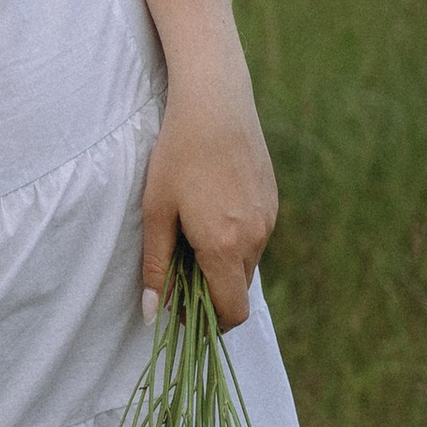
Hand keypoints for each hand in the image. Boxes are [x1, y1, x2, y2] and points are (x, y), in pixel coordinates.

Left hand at [141, 68, 276, 328]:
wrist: (216, 102)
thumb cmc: (177, 155)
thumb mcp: (157, 211)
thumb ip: (157, 266)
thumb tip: (152, 315)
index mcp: (225, 247)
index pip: (232, 312)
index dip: (209, 324)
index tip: (184, 313)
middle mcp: (256, 239)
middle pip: (238, 289)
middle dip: (212, 290)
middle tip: (179, 267)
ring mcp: (269, 219)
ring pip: (248, 262)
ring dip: (223, 262)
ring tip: (192, 230)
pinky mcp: (273, 200)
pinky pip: (256, 236)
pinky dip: (236, 238)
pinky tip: (212, 206)